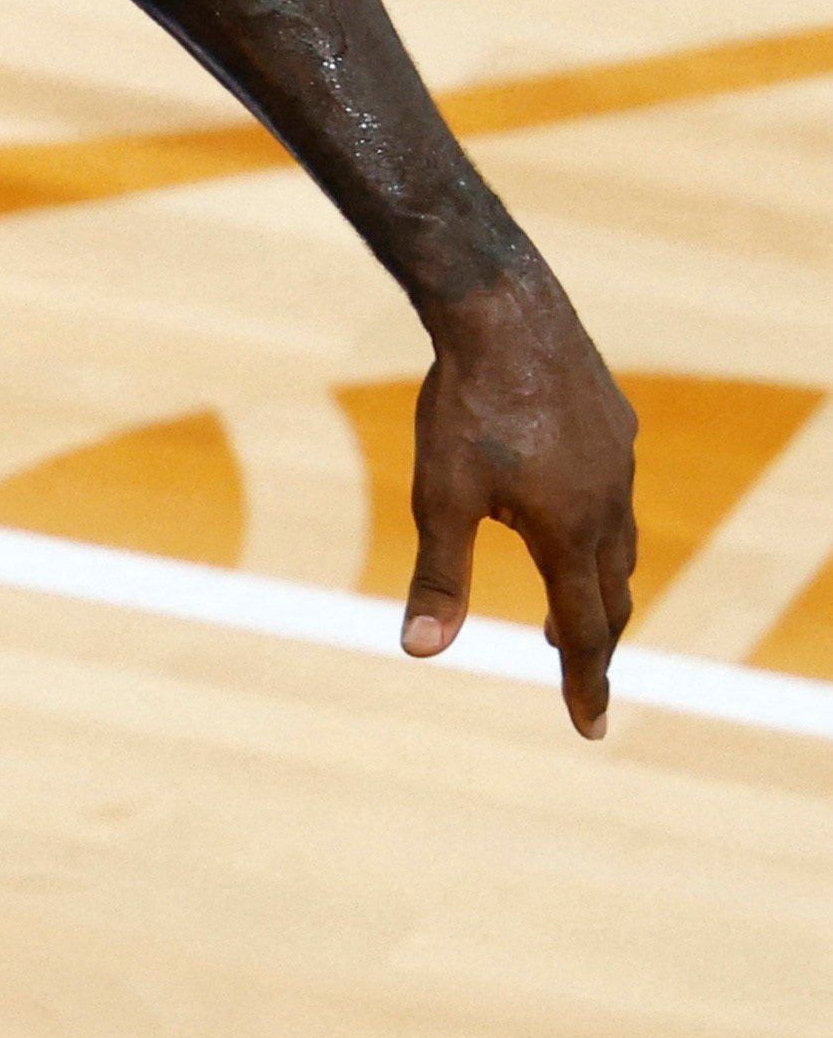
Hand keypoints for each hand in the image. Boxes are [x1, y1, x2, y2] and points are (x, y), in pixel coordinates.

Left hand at [401, 273, 638, 737]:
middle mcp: (608, 502)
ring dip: (595, 581)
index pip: (584, 632)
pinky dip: (596, 523)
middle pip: (610, 594)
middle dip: (594, 639)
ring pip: (616, 541)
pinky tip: (567, 508)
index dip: (585, 684)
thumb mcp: (439, 496)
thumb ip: (437, 577)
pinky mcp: (613, 421)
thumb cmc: (465, 406)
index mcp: (570, 533)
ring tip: (566, 605)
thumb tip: (419, 651)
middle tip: (577, 672)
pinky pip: (612, 488)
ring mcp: (617, 459)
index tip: (590, 727)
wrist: (504, 310)